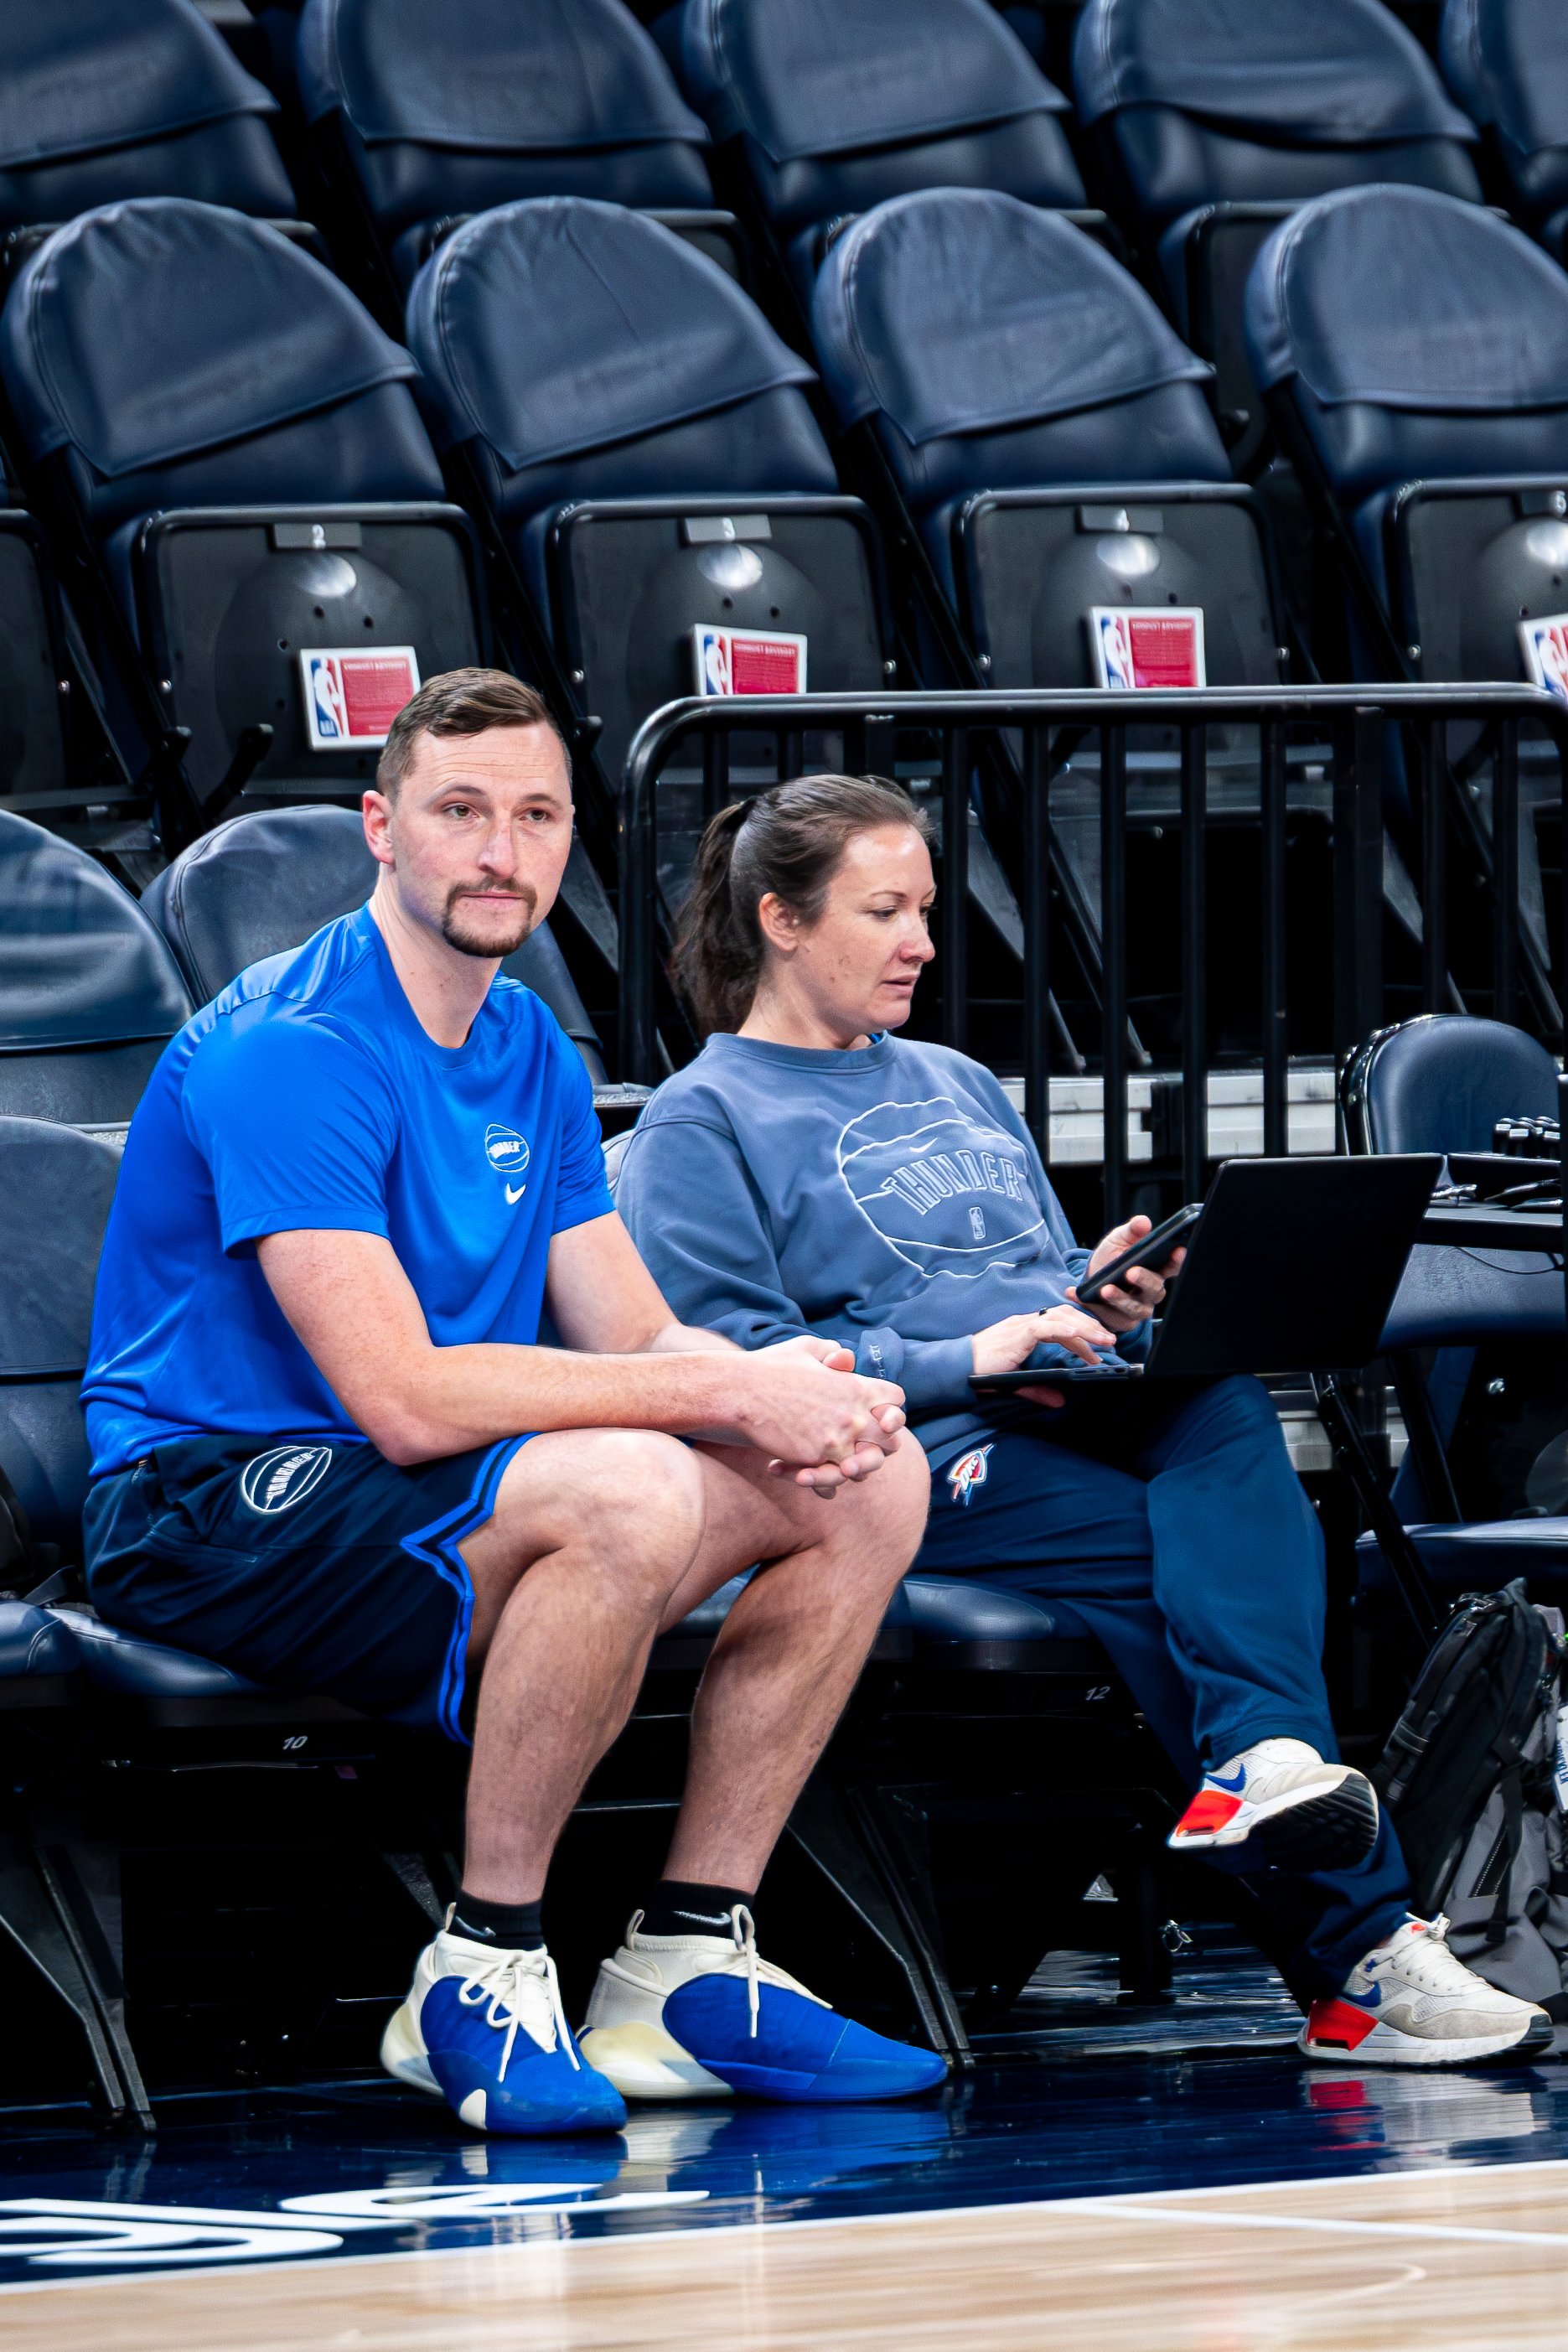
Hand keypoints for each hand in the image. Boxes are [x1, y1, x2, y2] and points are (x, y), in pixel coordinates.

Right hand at [736, 1348, 906, 1497]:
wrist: (740, 1392)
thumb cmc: (771, 1367)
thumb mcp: (806, 1349)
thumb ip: (832, 1352)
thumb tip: (846, 1358)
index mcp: (857, 1386)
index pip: (896, 1400)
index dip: (888, 1406)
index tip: (875, 1410)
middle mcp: (853, 1416)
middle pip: (891, 1440)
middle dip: (880, 1442)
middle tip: (862, 1443)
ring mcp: (836, 1441)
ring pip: (867, 1466)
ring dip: (857, 1466)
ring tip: (840, 1463)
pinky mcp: (814, 1459)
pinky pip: (834, 1479)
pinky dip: (827, 1480)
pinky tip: (811, 1473)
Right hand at [971, 1304, 1114, 1408]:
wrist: (957, 1368)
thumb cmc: (981, 1372)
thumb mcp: (1017, 1383)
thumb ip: (1038, 1390)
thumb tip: (1060, 1400)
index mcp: (1025, 1329)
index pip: (1060, 1321)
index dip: (1082, 1330)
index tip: (1099, 1345)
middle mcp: (1025, 1323)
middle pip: (1065, 1314)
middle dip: (1090, 1325)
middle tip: (1110, 1341)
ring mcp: (1021, 1326)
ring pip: (1060, 1317)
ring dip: (1085, 1328)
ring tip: (1104, 1341)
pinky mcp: (1017, 1335)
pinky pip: (1046, 1328)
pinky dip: (1065, 1331)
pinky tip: (1079, 1338)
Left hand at [1073, 1215, 1184, 1333]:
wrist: (1091, 1280)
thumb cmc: (1111, 1258)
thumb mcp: (1119, 1240)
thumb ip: (1131, 1231)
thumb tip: (1143, 1222)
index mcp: (1156, 1269)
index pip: (1173, 1266)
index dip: (1177, 1260)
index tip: (1177, 1250)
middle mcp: (1152, 1291)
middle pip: (1155, 1288)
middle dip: (1143, 1280)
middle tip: (1131, 1272)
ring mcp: (1139, 1308)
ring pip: (1134, 1308)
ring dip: (1119, 1298)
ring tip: (1105, 1289)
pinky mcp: (1122, 1321)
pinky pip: (1111, 1317)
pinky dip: (1094, 1306)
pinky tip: (1078, 1294)